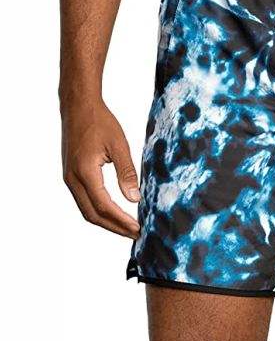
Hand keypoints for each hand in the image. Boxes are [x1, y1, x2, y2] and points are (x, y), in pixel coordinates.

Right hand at [61, 98, 139, 237]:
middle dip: (115, 228)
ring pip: (87, 210)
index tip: (138, 228)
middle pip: (92, 215)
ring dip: (107, 222)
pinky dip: (100, 212)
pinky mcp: (72, 176)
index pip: (104, 206)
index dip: (121, 221)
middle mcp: (72, 179)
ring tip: (128, 228)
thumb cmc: (100, 122)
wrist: (78, 106)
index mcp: (84, 172)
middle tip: (136, 234)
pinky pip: (85, 201)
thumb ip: (127, 173)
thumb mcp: (119, 146)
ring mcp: (69, 179)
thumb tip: (134, 199)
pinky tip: (116, 213)